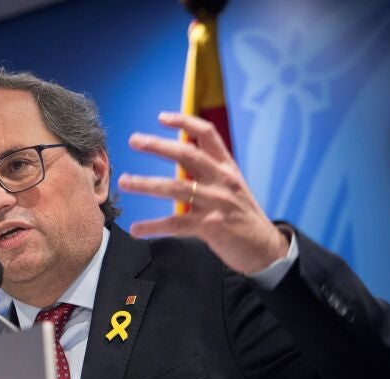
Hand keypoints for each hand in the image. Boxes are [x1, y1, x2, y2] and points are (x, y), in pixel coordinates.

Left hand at [117, 112, 288, 274]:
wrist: (266, 249)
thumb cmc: (243, 217)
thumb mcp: (231, 187)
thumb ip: (209, 172)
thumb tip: (180, 156)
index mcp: (227, 168)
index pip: (207, 135)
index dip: (185, 122)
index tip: (162, 117)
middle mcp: (222, 180)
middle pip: (187, 154)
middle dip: (157, 145)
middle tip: (134, 140)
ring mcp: (216, 202)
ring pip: (175, 187)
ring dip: (146, 183)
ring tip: (124, 181)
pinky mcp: (210, 226)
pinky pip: (175, 224)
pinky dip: (153, 226)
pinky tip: (136, 229)